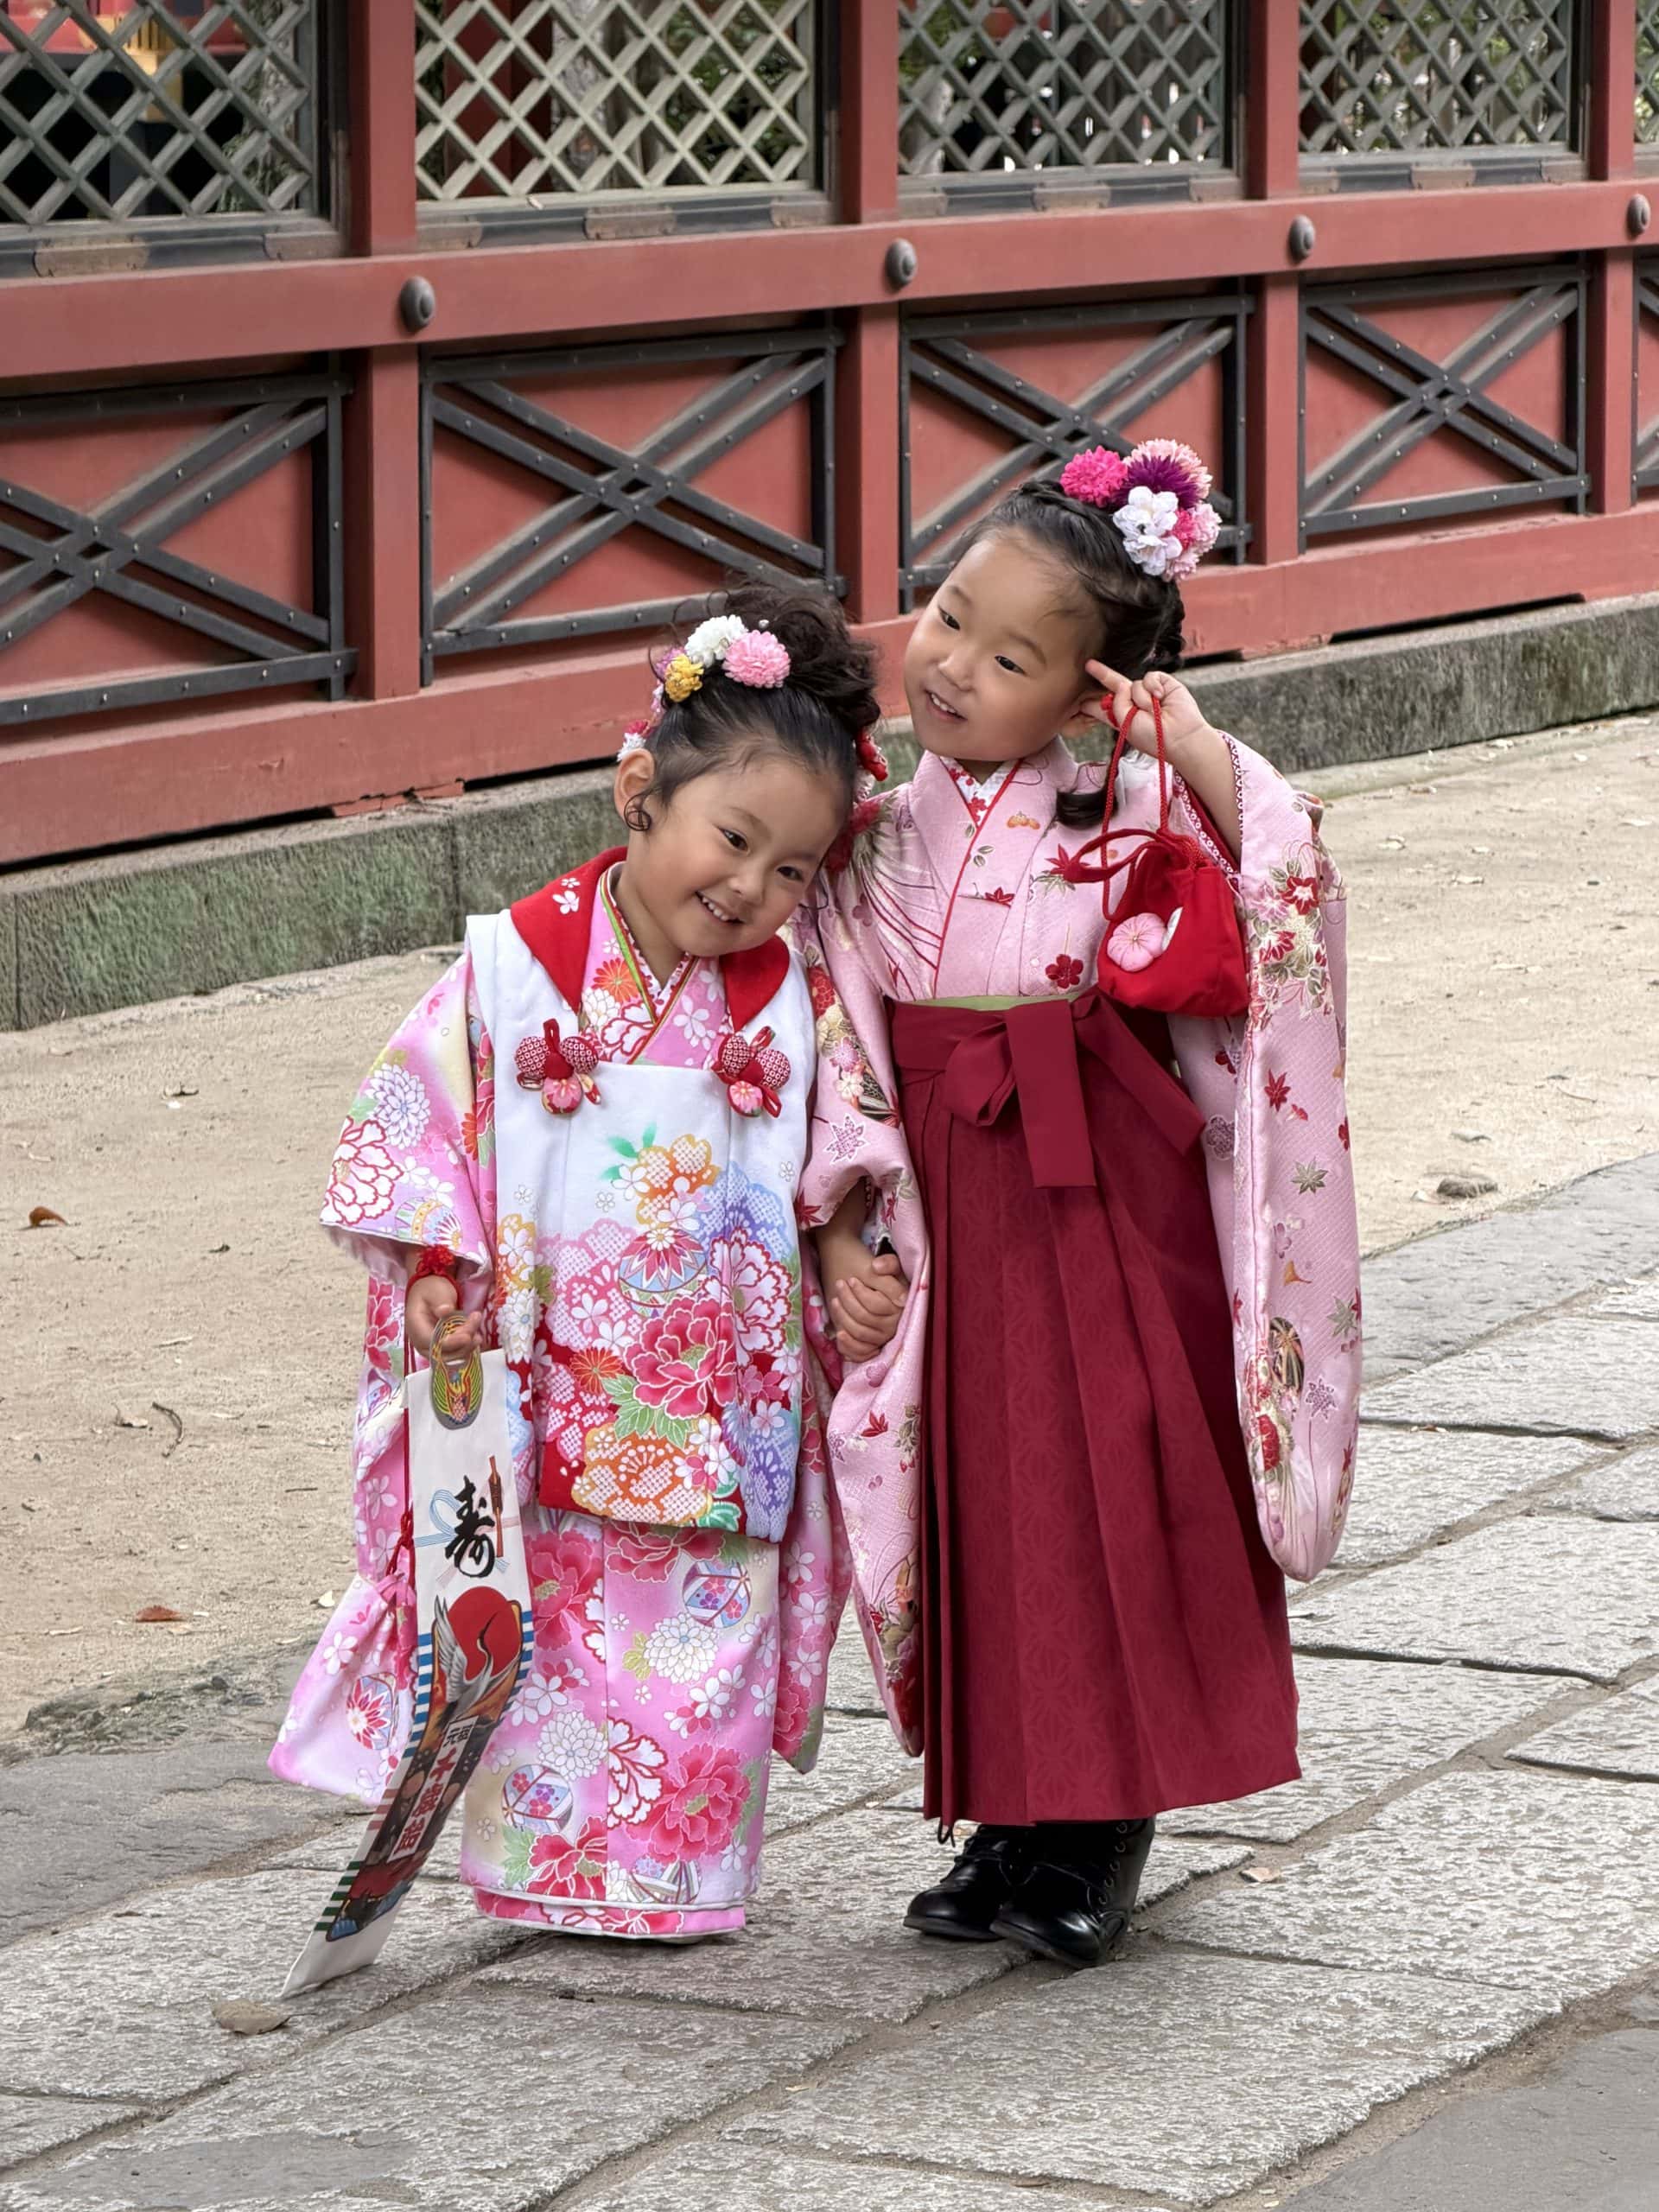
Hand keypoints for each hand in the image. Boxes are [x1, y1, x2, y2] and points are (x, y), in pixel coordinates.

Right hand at [406, 1276, 484, 1361]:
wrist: (430, 1291)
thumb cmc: (431, 1290)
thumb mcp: (436, 1291)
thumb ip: (441, 1302)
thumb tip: (445, 1311)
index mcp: (415, 1327)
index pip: (432, 1343)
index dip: (451, 1343)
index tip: (467, 1336)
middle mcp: (421, 1342)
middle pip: (443, 1353)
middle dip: (463, 1343)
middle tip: (475, 1322)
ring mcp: (432, 1347)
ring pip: (452, 1356)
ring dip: (468, 1345)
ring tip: (477, 1327)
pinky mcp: (442, 1348)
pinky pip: (455, 1354)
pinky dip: (468, 1347)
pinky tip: (476, 1335)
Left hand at [822, 1237, 909, 1364]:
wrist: (874, 1288)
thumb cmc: (881, 1277)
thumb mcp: (888, 1265)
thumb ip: (888, 1263)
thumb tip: (877, 1267)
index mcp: (901, 1307)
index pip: (877, 1305)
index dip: (861, 1293)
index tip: (851, 1280)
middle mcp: (895, 1326)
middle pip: (865, 1319)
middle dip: (848, 1302)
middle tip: (839, 1285)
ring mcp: (883, 1338)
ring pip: (860, 1334)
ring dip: (843, 1317)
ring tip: (834, 1301)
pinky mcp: (873, 1347)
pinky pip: (861, 1354)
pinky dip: (848, 1346)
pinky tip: (838, 1333)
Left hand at [1084, 660, 1213, 764]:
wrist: (1179, 735)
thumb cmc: (1152, 737)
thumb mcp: (1126, 723)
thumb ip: (1117, 702)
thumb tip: (1121, 684)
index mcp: (1123, 717)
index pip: (1103, 706)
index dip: (1091, 701)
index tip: (1078, 697)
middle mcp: (1133, 703)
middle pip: (1114, 685)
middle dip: (1102, 674)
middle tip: (1089, 665)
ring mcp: (1148, 693)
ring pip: (1132, 684)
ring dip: (1140, 699)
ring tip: (1153, 712)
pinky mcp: (1161, 683)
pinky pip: (1149, 677)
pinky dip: (1153, 688)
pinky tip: (1161, 699)